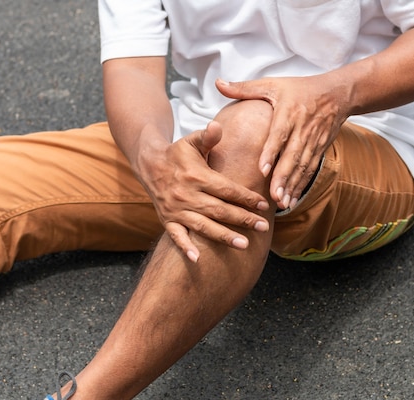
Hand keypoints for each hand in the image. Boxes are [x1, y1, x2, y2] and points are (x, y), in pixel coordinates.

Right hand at [137, 122, 269, 261]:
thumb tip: (217, 126)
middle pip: (219, 210)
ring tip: (243, 244)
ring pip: (203, 226)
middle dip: (243, 219)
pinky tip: (197, 260)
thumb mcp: (192, 141)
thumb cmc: (178, 153)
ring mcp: (176, 210)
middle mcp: (187, 195)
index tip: (264, 205)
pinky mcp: (167, 220)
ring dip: (224, 236)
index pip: (226, 189)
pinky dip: (185, 248)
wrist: (149, 165)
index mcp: (196, 176)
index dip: (245, 197)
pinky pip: (176, 236)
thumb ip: (207, 136)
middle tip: (263, 227)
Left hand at [216, 76, 347, 209]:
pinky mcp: (319, 150)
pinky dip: (300, 187)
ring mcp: (313, 141)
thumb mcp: (273, 84)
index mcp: (289, 112)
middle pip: (292, 156)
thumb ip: (244, 88)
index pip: (279, 134)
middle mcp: (303, 128)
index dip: (272, 152)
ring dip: (292, 186)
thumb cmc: (300, 88)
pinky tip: (291, 201)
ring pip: (302, 167)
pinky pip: (310, 171)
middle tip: (272, 196)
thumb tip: (218, 83)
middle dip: (283, 177)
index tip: (262, 170)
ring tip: (280, 203)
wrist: (338, 93)